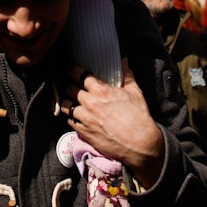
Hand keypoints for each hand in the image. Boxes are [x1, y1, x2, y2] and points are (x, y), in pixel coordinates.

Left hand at [62, 60, 164, 187]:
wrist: (140, 145)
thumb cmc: (139, 118)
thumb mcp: (135, 93)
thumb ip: (127, 75)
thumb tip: (124, 61)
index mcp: (102, 92)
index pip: (80, 75)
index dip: (72, 69)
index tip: (69, 68)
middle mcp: (90, 104)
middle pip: (69, 88)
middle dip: (67, 84)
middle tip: (67, 82)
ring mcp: (85, 119)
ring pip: (66, 105)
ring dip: (66, 100)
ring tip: (67, 97)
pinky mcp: (84, 133)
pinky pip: (69, 121)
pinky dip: (70, 116)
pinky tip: (73, 114)